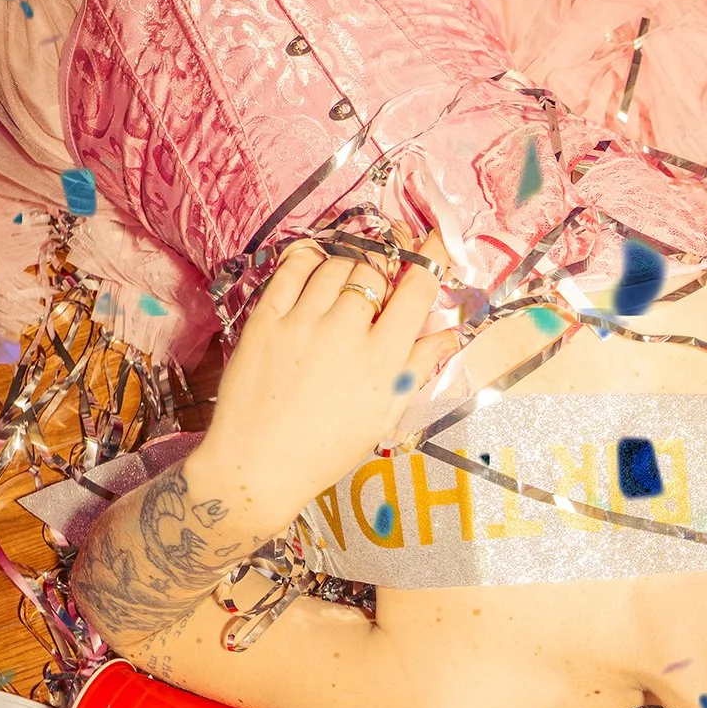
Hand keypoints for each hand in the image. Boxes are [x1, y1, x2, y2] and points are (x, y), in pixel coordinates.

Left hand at [188, 240, 461, 526]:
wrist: (257, 468)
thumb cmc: (325, 449)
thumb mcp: (383, 416)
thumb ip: (417, 367)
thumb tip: (450, 334)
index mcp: (383, 361)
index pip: (417, 289)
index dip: (431, 256)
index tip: (434, 239)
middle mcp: (346, 334)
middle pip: (376, 270)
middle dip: (385, 268)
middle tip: (381, 277)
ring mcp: (302, 323)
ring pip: (337, 264)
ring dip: (349, 265)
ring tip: (346, 285)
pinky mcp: (265, 320)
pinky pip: (293, 269)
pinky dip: (309, 260)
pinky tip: (315, 269)